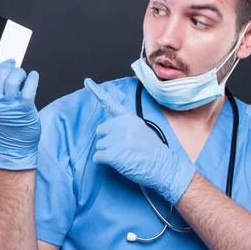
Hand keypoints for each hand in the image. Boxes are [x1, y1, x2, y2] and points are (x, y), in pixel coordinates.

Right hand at [0, 59, 40, 169]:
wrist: (14, 148)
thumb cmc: (5, 127)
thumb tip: (0, 70)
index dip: (1, 66)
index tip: (8, 63)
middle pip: (2, 74)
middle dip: (11, 68)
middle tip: (18, 71)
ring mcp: (10, 106)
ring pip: (14, 79)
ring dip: (21, 73)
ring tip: (25, 77)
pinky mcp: (24, 110)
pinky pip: (29, 88)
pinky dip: (33, 79)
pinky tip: (34, 76)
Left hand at [84, 78, 195, 204]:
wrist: (163, 167)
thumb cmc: (152, 152)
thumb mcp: (142, 130)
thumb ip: (126, 126)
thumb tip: (110, 130)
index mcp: (129, 118)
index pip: (111, 104)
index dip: (97, 92)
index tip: (87, 82)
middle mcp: (122, 125)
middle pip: (100, 131)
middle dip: (107, 140)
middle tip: (124, 147)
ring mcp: (118, 139)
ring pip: (99, 145)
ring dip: (108, 152)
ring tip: (125, 156)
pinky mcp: (113, 154)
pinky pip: (97, 157)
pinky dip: (102, 162)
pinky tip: (117, 163)